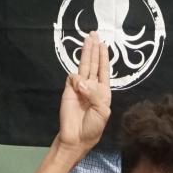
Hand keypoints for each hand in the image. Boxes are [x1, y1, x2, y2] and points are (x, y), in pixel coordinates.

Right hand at [57, 31, 111, 149]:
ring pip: (83, 66)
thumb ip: (96, 94)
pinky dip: (77, 79)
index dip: (104, 57)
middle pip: (93, 63)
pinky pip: (72, 77)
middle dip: (93, 49)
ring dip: (86, 53)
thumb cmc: (93, 126)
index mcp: (103, 92)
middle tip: (94, 34)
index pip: (103, 70)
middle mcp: (92, 86)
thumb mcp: (102, 111)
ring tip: (88, 39)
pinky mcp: (68, 90)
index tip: (104, 45)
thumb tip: (82, 82)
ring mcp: (79, 87)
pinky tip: (79, 87)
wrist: (76, 137)